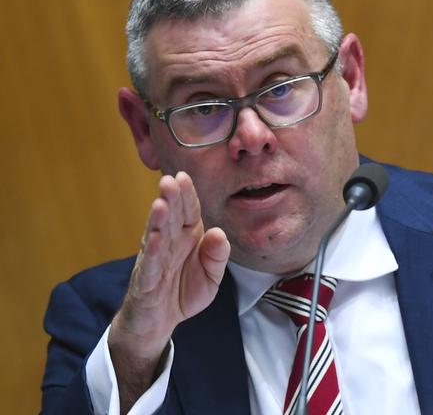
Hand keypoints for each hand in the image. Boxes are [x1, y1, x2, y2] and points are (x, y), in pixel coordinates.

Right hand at [108, 171, 229, 410]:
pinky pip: (149, 265)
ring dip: (158, 220)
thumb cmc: (183, 292)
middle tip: (170, 180)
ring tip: (160, 204)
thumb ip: (217, 256)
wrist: (159, 323)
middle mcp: (169, 243)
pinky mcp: (145, 281)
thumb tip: (219, 233)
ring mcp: (154, 260)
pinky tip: (154, 239)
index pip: (189, 212)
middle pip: (171, 218)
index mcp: (188, 237)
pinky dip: (152, 252)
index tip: (184, 177)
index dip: (187, 196)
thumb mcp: (211, 276)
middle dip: (171, 199)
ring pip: (156, 236)